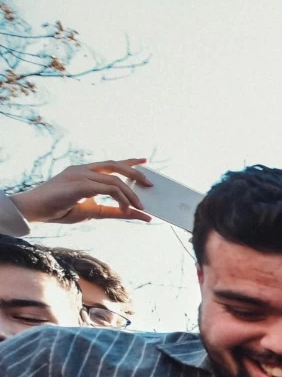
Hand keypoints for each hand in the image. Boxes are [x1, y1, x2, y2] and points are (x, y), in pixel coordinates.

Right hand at [11, 158, 150, 224]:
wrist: (35, 211)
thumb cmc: (61, 210)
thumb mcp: (94, 213)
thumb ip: (117, 212)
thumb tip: (142, 215)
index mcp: (84, 172)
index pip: (110, 163)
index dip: (129, 162)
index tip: (144, 161)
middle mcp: (83, 169)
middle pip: (115, 166)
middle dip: (136, 173)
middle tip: (150, 184)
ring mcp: (80, 174)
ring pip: (115, 180)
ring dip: (130, 194)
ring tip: (140, 206)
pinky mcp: (79, 184)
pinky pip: (108, 188)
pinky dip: (120, 198)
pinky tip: (125, 208)